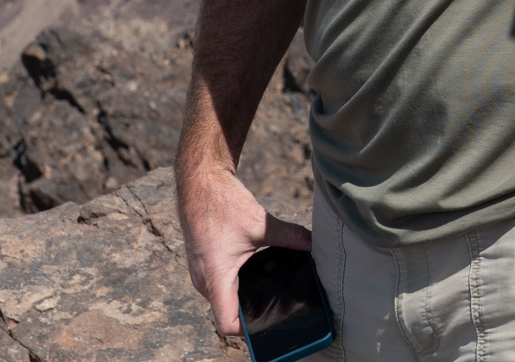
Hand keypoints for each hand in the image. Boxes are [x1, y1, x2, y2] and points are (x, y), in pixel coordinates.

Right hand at [178, 161, 313, 336]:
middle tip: (278, 305)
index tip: (269, 321)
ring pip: (223, 298)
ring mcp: (201, 273)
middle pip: (226, 312)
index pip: (225, 322)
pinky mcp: (203, 264)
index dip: (247, 330)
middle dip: (251, 312)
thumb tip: (314, 244)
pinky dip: (236, 283)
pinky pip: (220, 284)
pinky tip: (255, 273)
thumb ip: (290, 236)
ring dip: (242, 296)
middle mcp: (203, 281)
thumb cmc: (222, 204)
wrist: (200, 183)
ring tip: (269, 290)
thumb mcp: (260, 223)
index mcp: (215, 278)